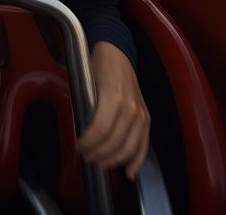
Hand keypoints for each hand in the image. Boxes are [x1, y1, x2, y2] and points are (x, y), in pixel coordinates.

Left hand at [77, 42, 149, 178]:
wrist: (117, 52)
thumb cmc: (100, 65)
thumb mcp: (87, 83)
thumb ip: (87, 108)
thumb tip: (84, 133)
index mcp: (114, 99)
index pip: (99, 131)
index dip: (87, 144)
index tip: (79, 147)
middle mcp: (131, 109)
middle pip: (114, 143)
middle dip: (98, 154)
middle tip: (86, 157)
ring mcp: (141, 114)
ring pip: (128, 148)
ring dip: (112, 160)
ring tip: (99, 162)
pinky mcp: (146, 118)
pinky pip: (143, 145)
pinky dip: (137, 161)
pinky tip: (129, 172)